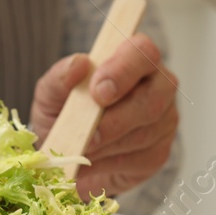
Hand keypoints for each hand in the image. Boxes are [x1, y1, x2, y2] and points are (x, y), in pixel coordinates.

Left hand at [29, 34, 178, 198]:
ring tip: (80, 150)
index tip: (98, 92)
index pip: (142, 51)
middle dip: (117, 119)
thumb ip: (60, 78)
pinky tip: (93, 162)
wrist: (66, 154)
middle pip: (154, 97)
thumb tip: (79, 63)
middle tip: (88, 136)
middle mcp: (158, 84)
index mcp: (132, 58)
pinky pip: (142, 158)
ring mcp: (164, 119)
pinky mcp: (160, 151)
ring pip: (145, 132)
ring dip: (108, 145)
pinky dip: (110, 163)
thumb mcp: (50, 95)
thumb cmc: (63, 114)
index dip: (123, 70)